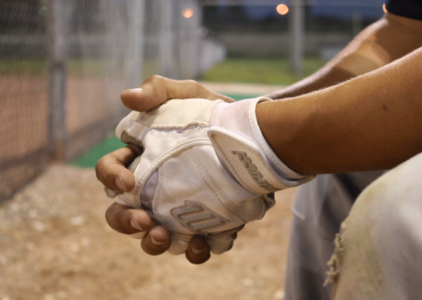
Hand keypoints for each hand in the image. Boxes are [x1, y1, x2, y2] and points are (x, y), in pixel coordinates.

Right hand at [96, 76, 233, 263]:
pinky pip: (194, 245)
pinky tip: (202, 244)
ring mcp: (179, 209)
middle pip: (123, 214)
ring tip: (165, 237)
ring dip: (153, 243)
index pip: (110, 172)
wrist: (255, 134)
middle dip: (125, 222)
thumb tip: (126, 97)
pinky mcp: (206, 222)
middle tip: (143, 221)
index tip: (128, 181)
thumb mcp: (189, 94)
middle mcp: (154, 190)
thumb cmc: (214, 112)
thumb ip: (159, 90)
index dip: (111, 178)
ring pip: (154, 236)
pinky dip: (195, 250)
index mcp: (141, 160)